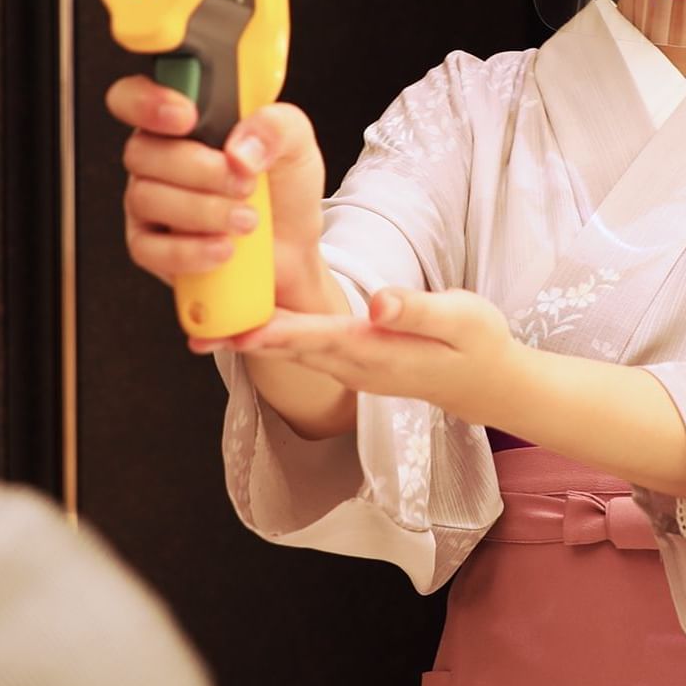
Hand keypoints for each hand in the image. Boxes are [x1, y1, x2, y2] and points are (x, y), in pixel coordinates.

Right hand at [106, 76, 329, 311]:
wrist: (293, 245)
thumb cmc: (284, 186)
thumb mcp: (296, 143)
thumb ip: (276, 126)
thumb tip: (240, 148)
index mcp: (183, 119)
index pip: (134, 97)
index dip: (147, 102)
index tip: (188, 118)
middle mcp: (158, 156)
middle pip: (141, 151)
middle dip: (199, 169)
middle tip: (245, 183)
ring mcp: (148, 201)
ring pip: (145, 198)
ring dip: (204, 211)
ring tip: (248, 219)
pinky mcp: (149, 246)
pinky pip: (148, 248)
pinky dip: (190, 250)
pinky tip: (224, 248)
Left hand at [220, 286, 524, 425]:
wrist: (490, 383)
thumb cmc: (477, 343)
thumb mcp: (459, 318)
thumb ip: (416, 310)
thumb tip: (377, 303)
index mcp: (378, 351)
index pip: (318, 339)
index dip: (276, 333)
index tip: (236, 331)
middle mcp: (358, 367)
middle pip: (293, 353)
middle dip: (246, 342)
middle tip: (196, 335)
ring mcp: (355, 372)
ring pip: (296, 356)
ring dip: (256, 343)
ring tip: (211, 331)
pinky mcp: (357, 366)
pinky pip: (309, 354)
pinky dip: (279, 341)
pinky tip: (257, 328)